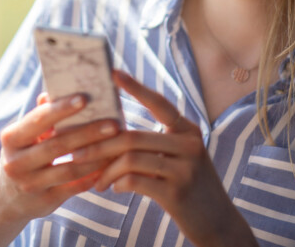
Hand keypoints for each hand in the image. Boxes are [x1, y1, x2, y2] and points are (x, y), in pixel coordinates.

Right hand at [0, 92, 121, 219]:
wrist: (7, 198)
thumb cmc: (23, 154)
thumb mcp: (24, 135)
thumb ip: (40, 116)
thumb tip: (51, 93)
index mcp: (12, 139)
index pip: (38, 120)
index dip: (61, 109)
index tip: (85, 99)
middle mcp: (16, 162)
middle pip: (57, 145)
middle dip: (88, 133)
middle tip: (113, 124)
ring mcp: (30, 184)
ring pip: (69, 168)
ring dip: (96, 156)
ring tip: (117, 144)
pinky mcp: (45, 201)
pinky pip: (75, 187)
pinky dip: (93, 175)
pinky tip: (110, 164)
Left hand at [72, 70, 257, 246]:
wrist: (217, 222)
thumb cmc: (189, 185)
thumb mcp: (180, 157)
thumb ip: (156, 142)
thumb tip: (112, 131)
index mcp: (188, 130)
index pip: (158, 103)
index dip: (135, 87)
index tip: (112, 73)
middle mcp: (189, 144)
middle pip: (132, 137)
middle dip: (99, 146)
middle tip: (77, 153)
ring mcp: (185, 168)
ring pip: (130, 160)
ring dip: (106, 171)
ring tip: (97, 181)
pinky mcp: (177, 192)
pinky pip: (135, 182)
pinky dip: (119, 184)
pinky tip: (115, 189)